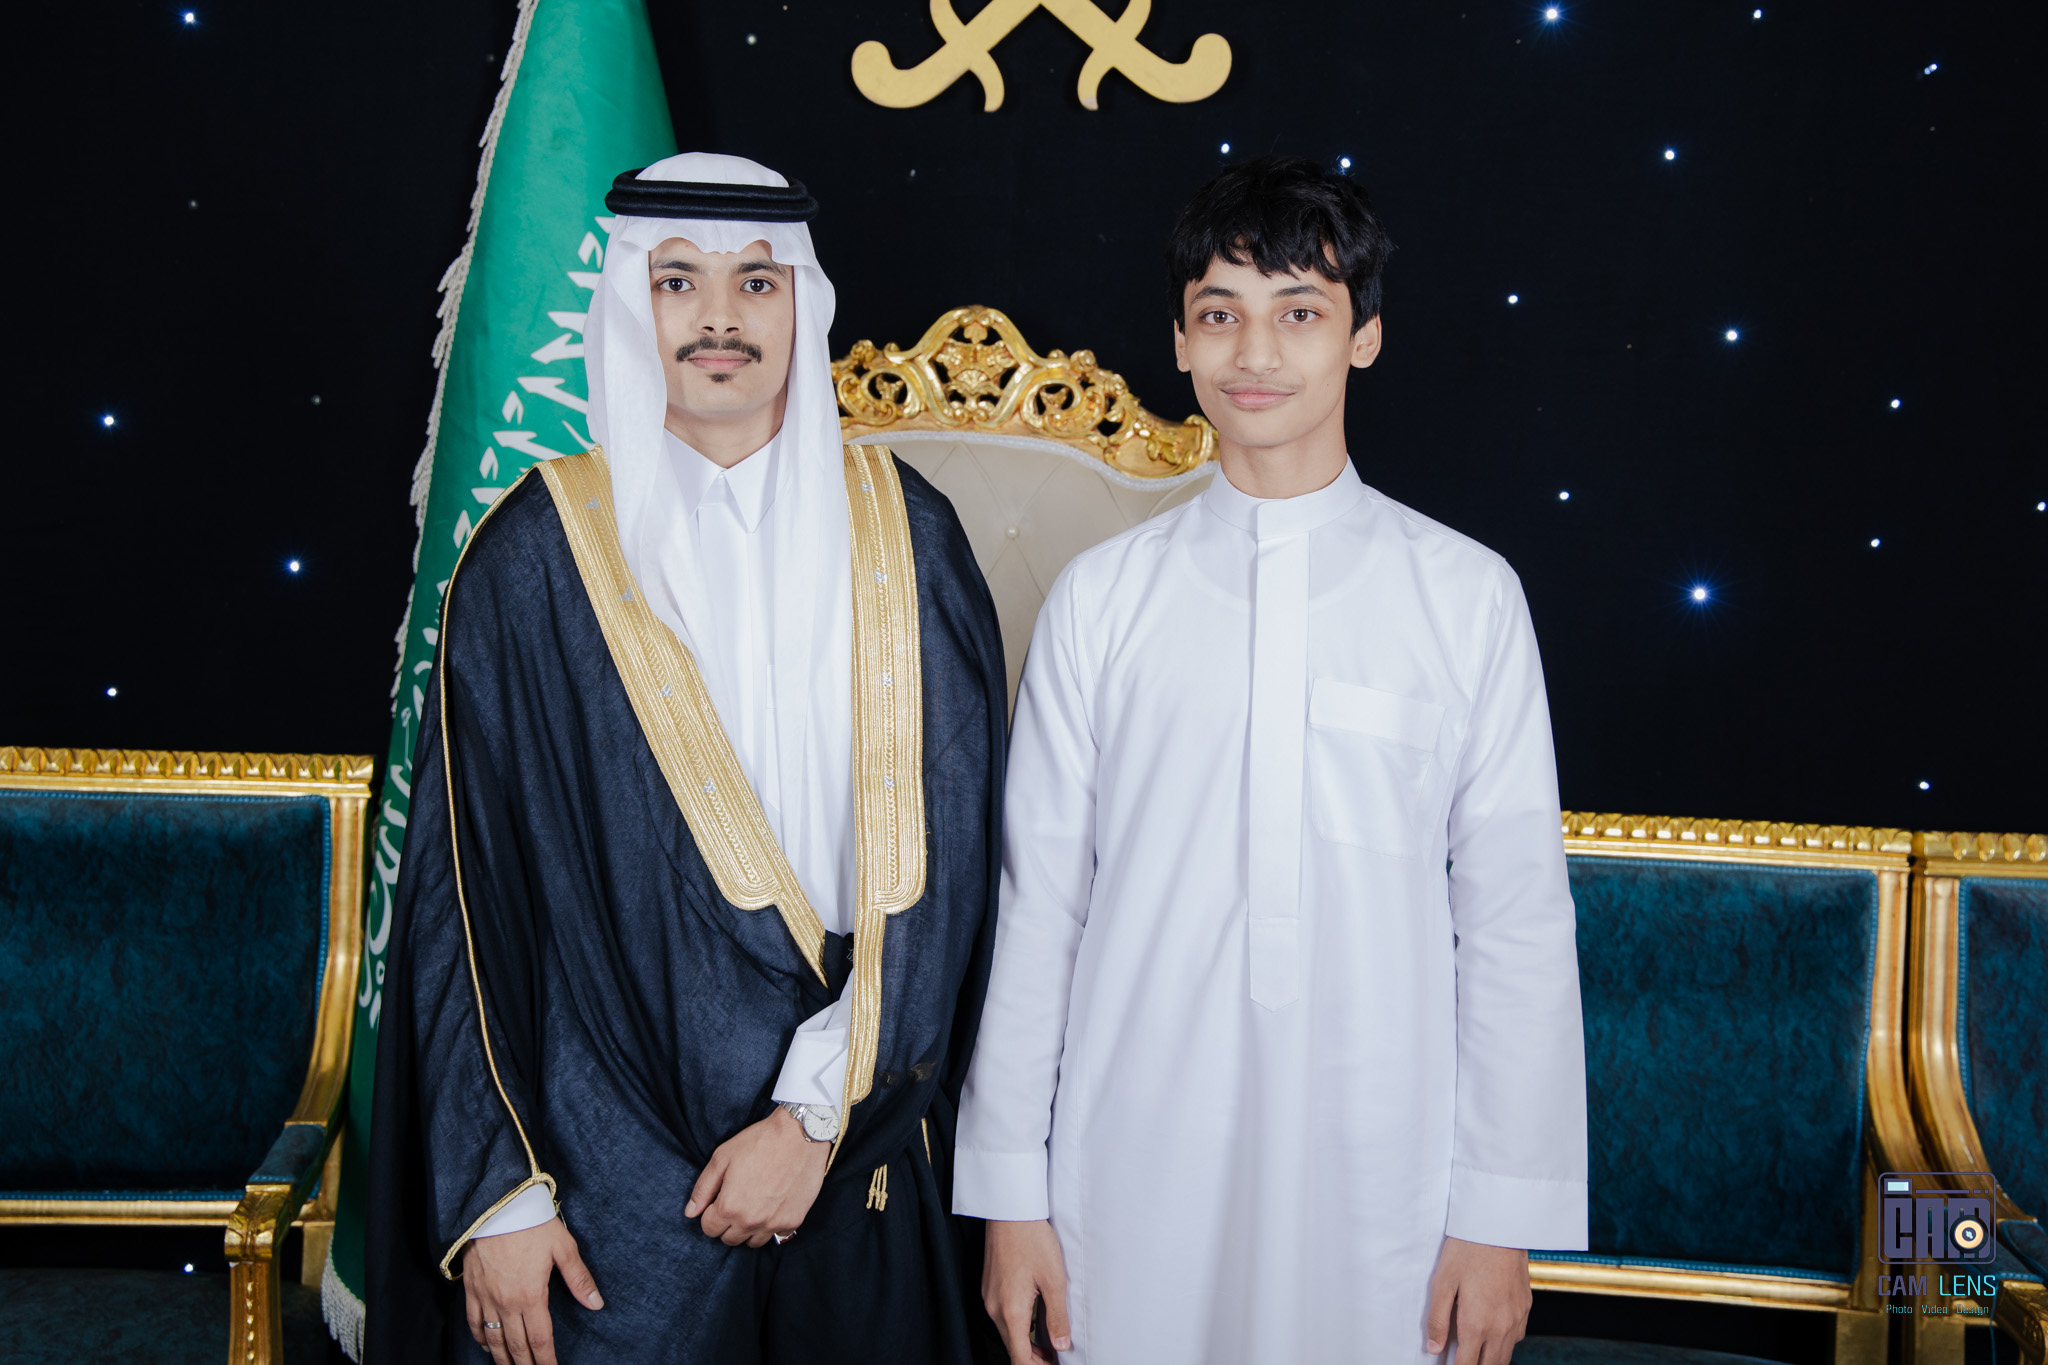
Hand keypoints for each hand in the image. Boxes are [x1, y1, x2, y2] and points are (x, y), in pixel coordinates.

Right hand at [461, 1216, 602, 1364]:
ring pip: (493, 1340)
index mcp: (531, 1296)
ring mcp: (486, 1298)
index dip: (547, 1361)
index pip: (541, 1340)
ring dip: (502, 1358)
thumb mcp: (563, 1247)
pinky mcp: (471, 1289)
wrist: (496, 1206)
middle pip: (516, 1346)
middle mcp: (507, 1303)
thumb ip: (579, 1278)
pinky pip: (473, 1322)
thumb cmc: (533, 1224)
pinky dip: (480, 1338)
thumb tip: (596, 1303)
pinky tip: (486, 1346)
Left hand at [684, 1108, 830, 1246]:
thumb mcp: (722, 1158)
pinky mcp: (793, 1221)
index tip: (720, 1200)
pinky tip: (772, 1205)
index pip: (709, 1228)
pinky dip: (770, 1225)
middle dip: (727, 1223)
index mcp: (729, 1207)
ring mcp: (773, 1224)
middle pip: (729, 1239)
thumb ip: (703, 1188)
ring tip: (754, 1205)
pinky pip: (775, 1235)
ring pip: (751, 1242)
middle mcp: (750, 1221)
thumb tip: (690, 1212)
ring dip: (748, 1228)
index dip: (711, 1213)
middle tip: (737, 1201)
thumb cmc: (760, 1142)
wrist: (801, 1135)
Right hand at [984, 1218, 1071, 1362]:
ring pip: (1007, 1332)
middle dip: (1034, 1359)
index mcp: (1011, 1311)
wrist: (1010, 1212)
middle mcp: (995, 1308)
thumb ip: (1058, 1317)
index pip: (1020, 1358)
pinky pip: (1002, 1316)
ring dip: (1026, 1342)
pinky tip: (1035, 1318)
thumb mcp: (1054, 1281)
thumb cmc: (1032, 1240)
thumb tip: (1062, 1345)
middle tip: (1057, 1358)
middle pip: (1013, 1347)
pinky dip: (1018, 1325)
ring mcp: (989, 1298)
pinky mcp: (990, 1287)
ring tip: (1050, 1342)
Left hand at [1424, 1236, 1529, 1364]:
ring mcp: (1516, 1319)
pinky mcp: (1525, 1308)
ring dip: (1490, 1360)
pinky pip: (1516, 1338)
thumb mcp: (1443, 1283)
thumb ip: (1438, 1320)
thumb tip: (1434, 1349)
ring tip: (1474, 1355)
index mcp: (1477, 1324)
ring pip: (1505, 1356)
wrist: (1500, 1227)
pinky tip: (1492, 1334)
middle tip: (1460, 1361)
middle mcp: (1500, 1327)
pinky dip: (1504, 1344)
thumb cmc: (1467, 1251)